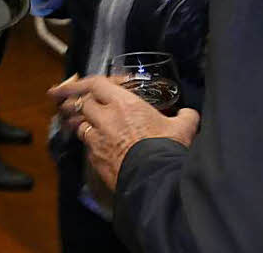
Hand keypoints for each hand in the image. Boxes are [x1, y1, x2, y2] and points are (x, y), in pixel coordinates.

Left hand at [48, 76, 200, 190]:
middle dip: (79, 102)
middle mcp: (105, 118)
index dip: (84, 82)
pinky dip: (89, 142)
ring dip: (81, 123)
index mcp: (124, 103)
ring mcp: (97, 139)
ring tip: (81, 123)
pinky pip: (86, 145)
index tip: (74, 82)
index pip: (96, 84)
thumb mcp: (183, 129)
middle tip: (74, 102)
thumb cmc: (167, 150)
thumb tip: (189, 114)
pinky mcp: (94, 159)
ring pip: (79, 124)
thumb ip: (185, 117)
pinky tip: (95, 145)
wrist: (155, 181)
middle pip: (82, 103)